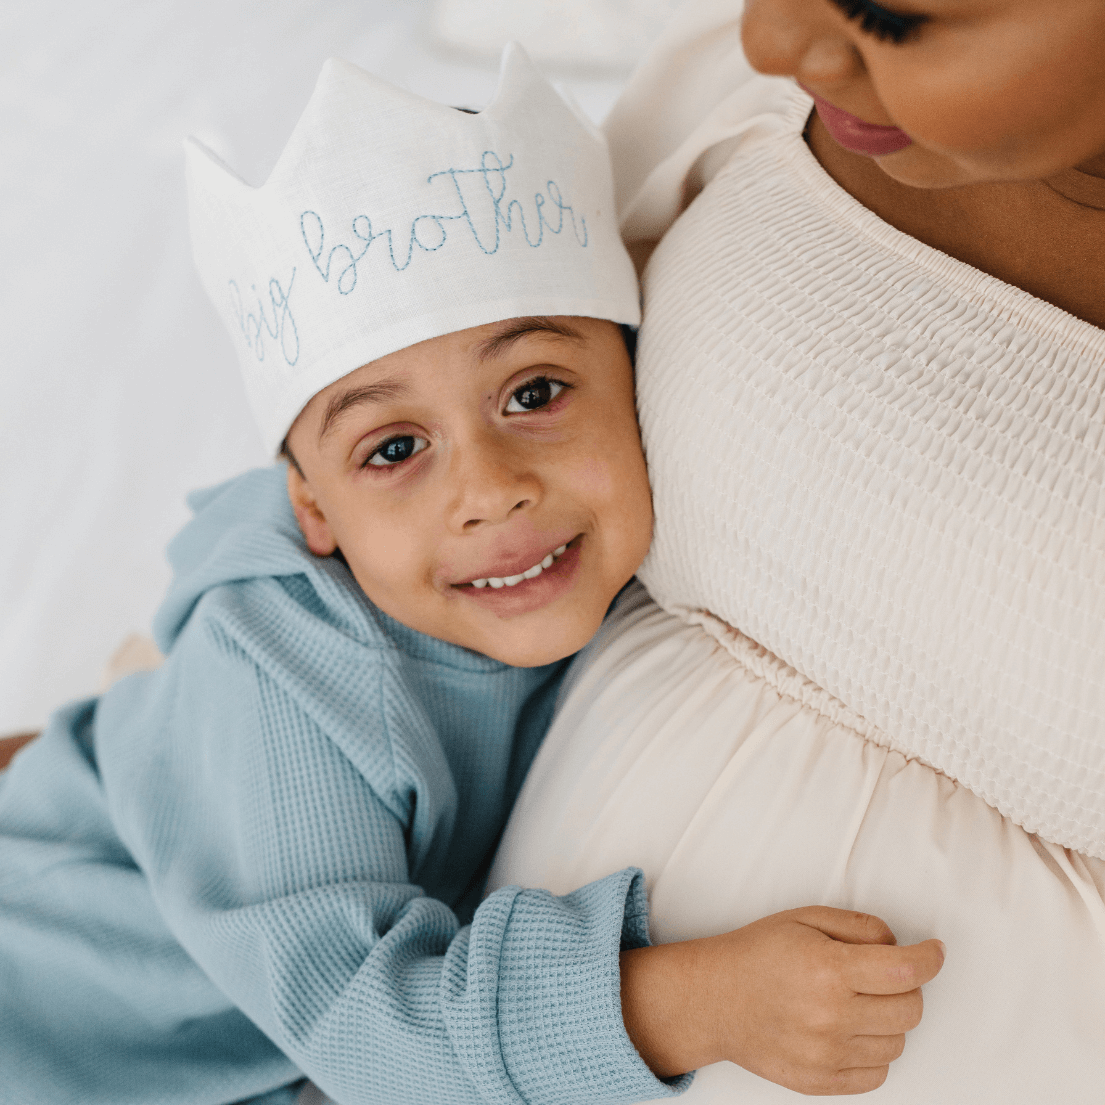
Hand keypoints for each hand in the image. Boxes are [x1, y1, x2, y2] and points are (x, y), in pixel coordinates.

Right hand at [620, 906, 944, 1094]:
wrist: (714, 999)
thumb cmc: (758, 954)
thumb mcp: (805, 918)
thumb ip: (860, 927)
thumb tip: (900, 946)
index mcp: (828, 969)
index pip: (906, 971)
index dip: (930, 958)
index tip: (934, 952)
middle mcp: (831, 1015)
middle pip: (911, 1010)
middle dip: (908, 987)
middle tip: (886, 974)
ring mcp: (826, 1054)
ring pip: (898, 1043)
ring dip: (889, 1019)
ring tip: (857, 1001)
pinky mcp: (821, 1082)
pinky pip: (877, 1074)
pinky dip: (873, 1051)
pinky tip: (850, 1029)